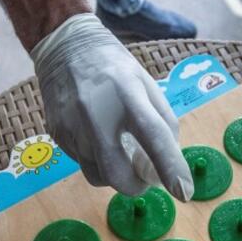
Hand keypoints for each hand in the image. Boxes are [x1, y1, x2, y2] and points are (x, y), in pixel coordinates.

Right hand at [32, 13, 192, 198]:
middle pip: (117, 173)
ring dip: (115, 174)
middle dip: (136, 186)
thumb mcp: (147, 84)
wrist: (65, 48)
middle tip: (143, 177)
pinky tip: (97, 138)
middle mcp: (96, 113)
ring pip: (99, 176)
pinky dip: (97, 160)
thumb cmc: (114, 69)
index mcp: (128, 94)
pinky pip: (82, 164)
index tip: (184, 192)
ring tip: (118, 151)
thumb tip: (169, 163)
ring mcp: (72, 126)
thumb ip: (162, 122)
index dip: (170, 167)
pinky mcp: (57, 134)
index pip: (152, 135)